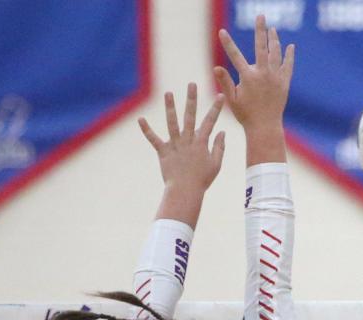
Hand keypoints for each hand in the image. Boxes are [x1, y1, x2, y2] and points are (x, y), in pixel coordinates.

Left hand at [139, 85, 224, 199]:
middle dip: (192, 99)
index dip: (215, 108)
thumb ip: (219, 147)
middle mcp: (187, 141)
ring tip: (168, 93)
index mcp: (201, 143)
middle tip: (192, 84)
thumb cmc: (202, 180)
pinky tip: (141, 119)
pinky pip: (154, 139)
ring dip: (170, 107)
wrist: (186, 191)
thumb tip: (221, 132)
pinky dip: (147, 130)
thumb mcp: (216, 165)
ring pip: (172, 123)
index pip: (210, 122)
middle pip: (190, 116)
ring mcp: (175, 145)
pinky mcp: (163, 152)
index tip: (220, 95)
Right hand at [215, 14, 293, 130]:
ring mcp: (275, 78)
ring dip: (274, 40)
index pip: (235, 56)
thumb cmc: (246, 115)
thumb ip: (225, 82)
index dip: (228, 43)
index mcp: (248, 78)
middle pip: (261, 47)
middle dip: (260, 30)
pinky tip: (290, 46)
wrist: (265, 127)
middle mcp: (263, 75)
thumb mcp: (232, 99)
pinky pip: (288, 66)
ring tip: (273, 29)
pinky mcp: (284, 84)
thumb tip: (216, 67)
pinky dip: (289, 56)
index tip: (222, 32)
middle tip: (261, 16)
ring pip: (276, 54)